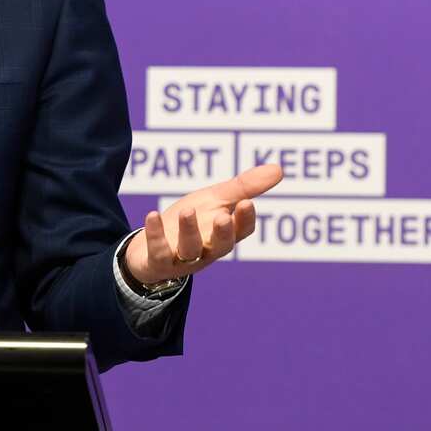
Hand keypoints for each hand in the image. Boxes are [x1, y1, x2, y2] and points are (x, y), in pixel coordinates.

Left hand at [124, 163, 283, 284]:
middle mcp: (207, 250)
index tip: (246, 203)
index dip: (244, 220)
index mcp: (223, 234)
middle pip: (220, 246)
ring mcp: (182, 258)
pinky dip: (156, 234)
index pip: (241, 231)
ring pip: (190, 250)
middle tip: (222, 216)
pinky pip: (158, 252)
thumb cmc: (189, 221)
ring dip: (190, 231)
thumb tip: (280, 169)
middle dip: (223, 233)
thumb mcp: (215, 200)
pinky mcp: (157, 261)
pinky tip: (153, 215)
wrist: (150, 247)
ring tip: (188, 210)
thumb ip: (245, 187)